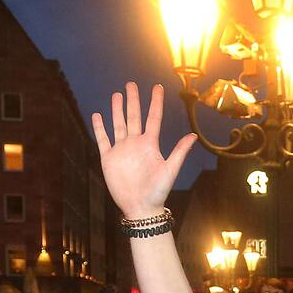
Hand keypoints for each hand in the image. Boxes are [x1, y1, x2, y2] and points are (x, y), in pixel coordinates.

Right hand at [91, 82, 195, 219]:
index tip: (157, 88)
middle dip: (132, 100)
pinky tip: (98, 115)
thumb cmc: (158, 191)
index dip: (155, 102)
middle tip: (131, 84)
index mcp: (150, 144)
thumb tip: (193, 136)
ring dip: (117, 110)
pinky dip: (100, 128)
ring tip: (117, 95)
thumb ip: (179, 152)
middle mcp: (135, 144)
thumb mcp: (170, 170)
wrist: (140, 207)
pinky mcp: (109, 159)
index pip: (153, 118)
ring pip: (118, 125)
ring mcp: (121, 150)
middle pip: (133, 117)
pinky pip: (103, 140)